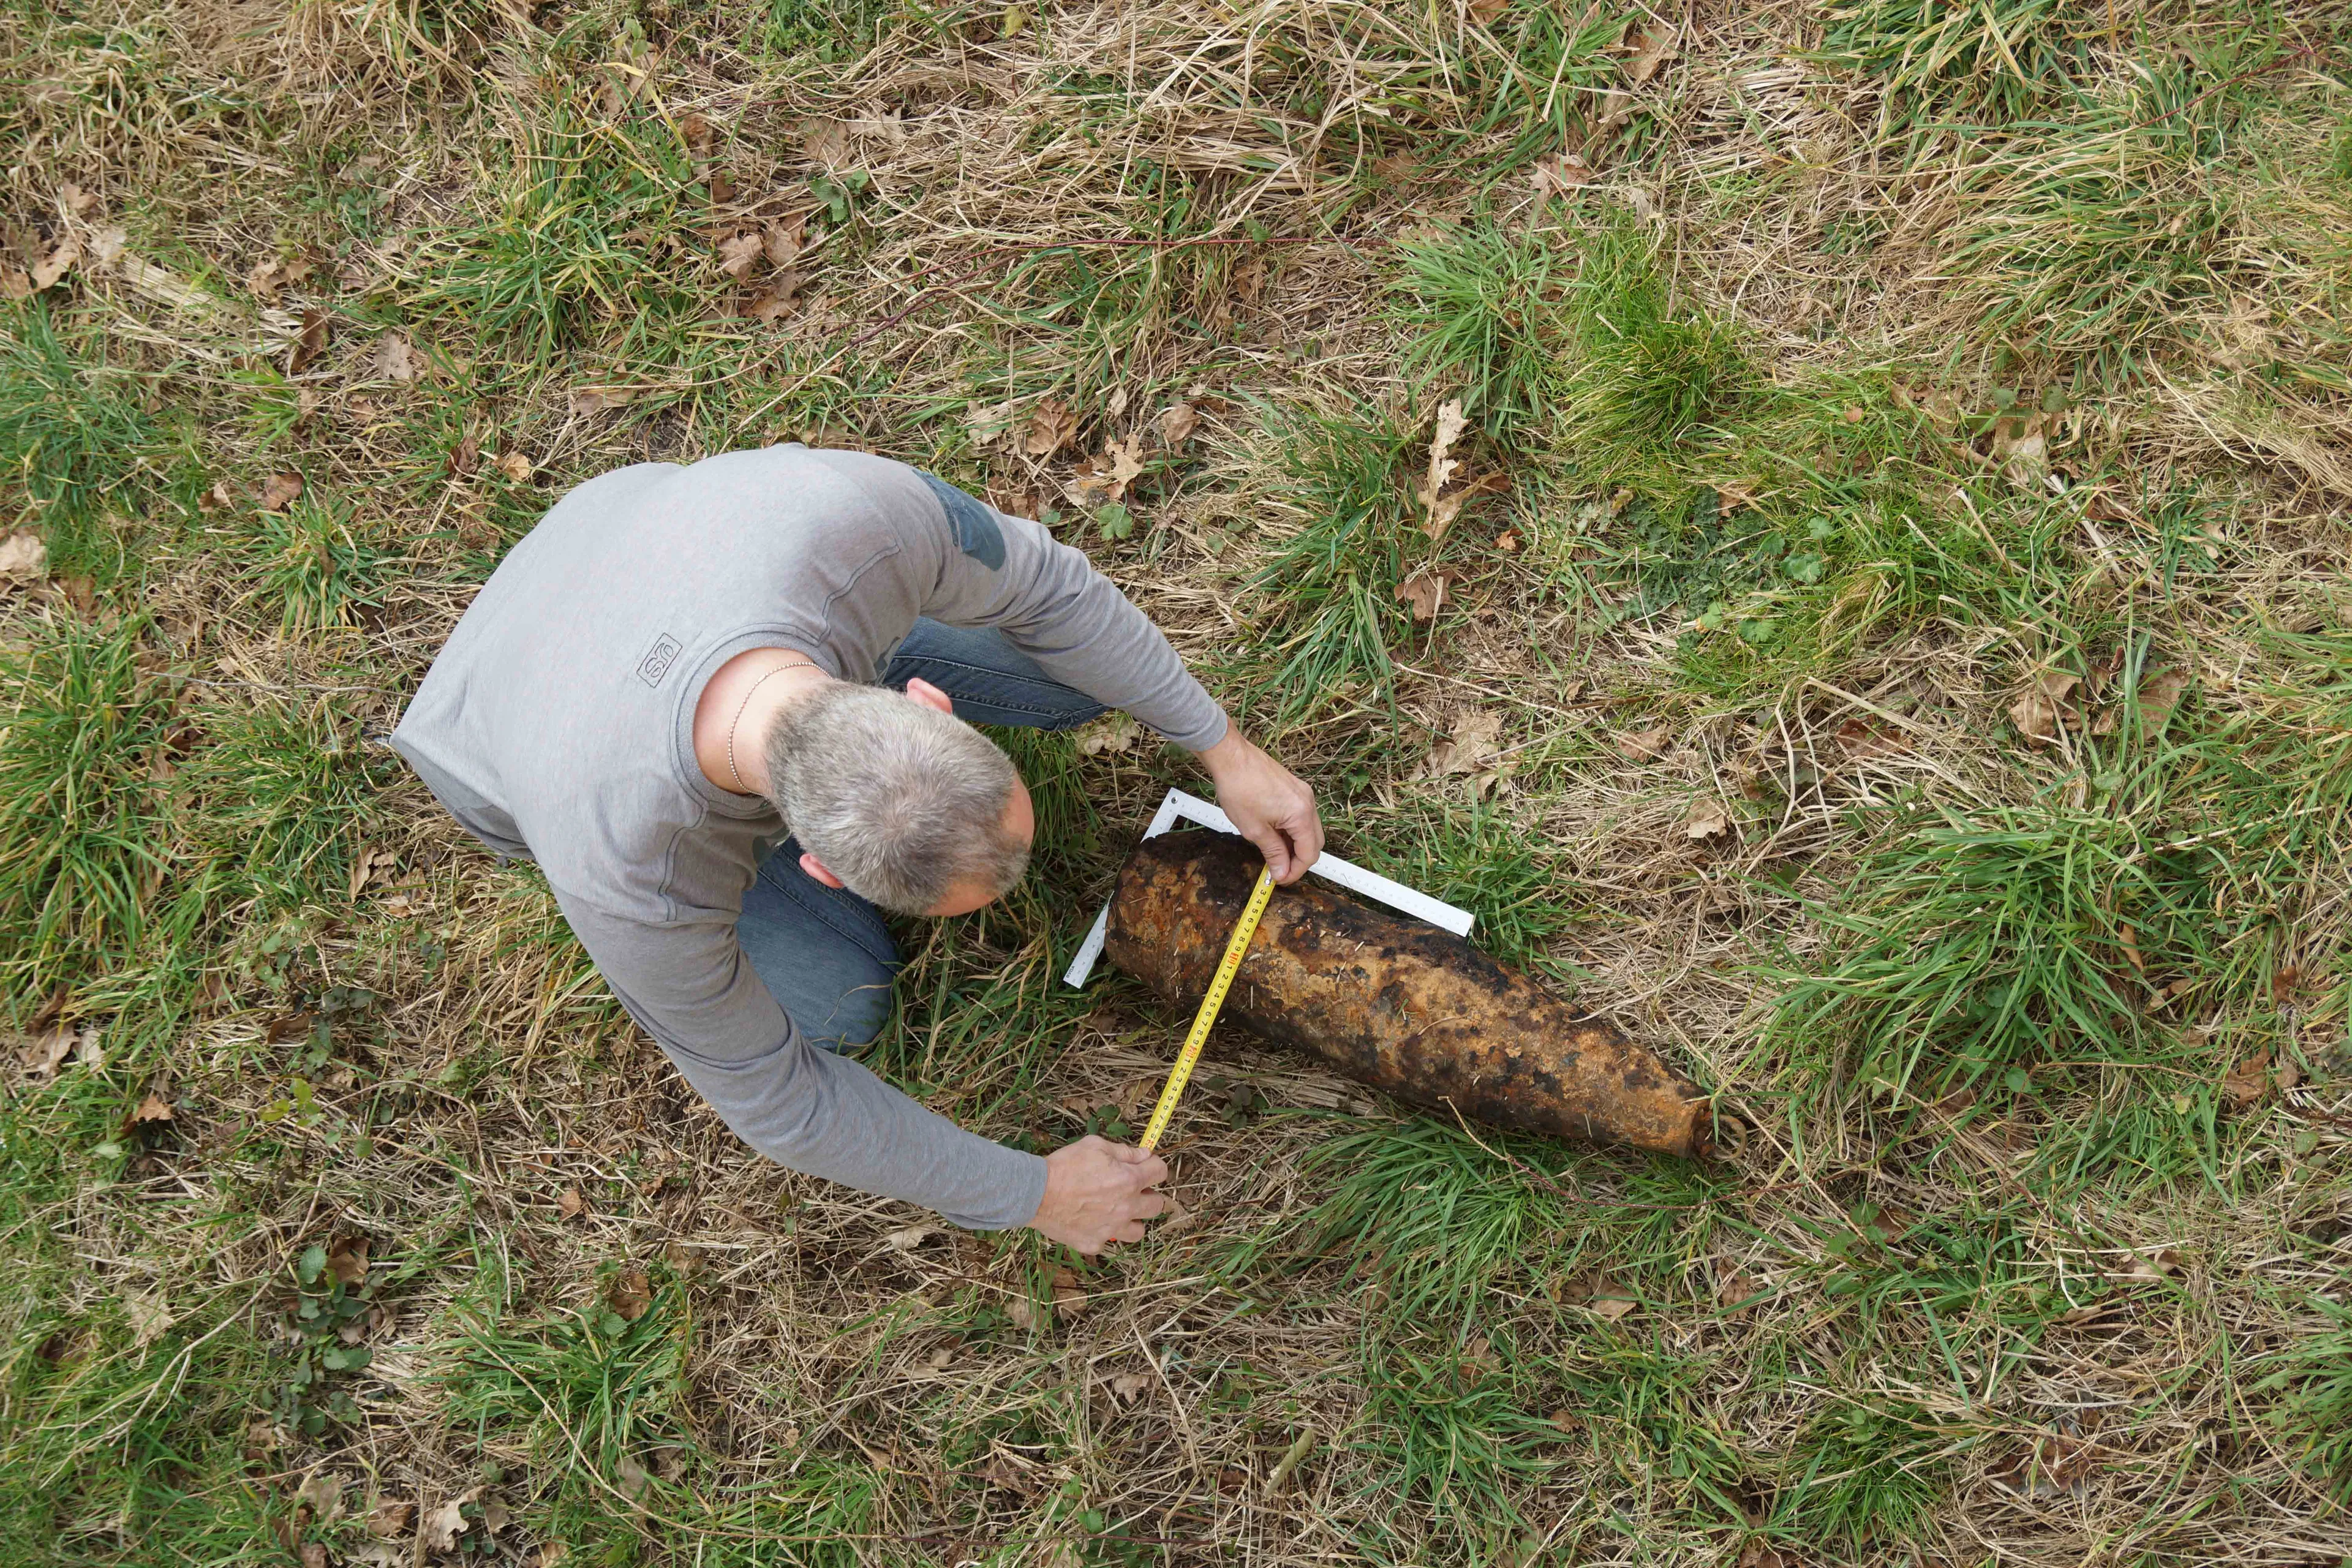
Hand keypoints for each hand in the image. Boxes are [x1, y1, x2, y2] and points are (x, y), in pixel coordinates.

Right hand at [1030, 1135, 1168, 1254]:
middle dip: (1148, 1195)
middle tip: (1133, 1190)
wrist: (1037, 1192)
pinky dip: (1103, 1231)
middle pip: (1157, 1205)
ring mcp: (1111, 1229)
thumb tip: (1145, 1154)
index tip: (1147, 1167)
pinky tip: (1090, 1220)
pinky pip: (1108, 1241)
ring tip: (1117, 1211)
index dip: (1154, 1166)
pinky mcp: (1095, 1243)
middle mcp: (1126, 1208)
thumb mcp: (1095, 1146)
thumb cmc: (1065, 1165)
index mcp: (1130, 1181)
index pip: (1161, 1172)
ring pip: (1139, 1231)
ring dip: (1132, 1220)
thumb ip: (1125, 1152)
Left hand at [1197, 725, 1322, 882]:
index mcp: (1301, 814)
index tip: (1280, 880)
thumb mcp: (1255, 830)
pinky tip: (1274, 835)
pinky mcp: (1294, 788)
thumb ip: (1273, 853)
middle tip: (1278, 870)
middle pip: (1315, 842)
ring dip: (1295, 845)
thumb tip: (1281, 872)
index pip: (1309, 854)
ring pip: (1308, 829)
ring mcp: (1303, 794)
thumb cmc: (1239, 788)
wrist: (1231, 757)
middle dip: (1298, 860)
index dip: (1296, 871)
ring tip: (1273, 854)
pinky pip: (1300, 816)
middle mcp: (1308, 803)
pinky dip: (1291, 830)